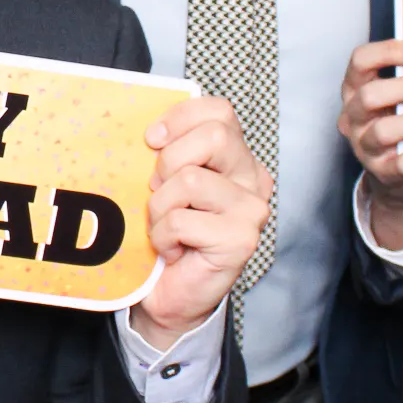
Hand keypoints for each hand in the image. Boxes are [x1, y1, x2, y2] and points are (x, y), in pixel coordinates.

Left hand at [131, 96, 271, 344]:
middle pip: (213, 135)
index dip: (179, 118)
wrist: (170, 292)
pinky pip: (182, 220)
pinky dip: (162, 236)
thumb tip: (148, 129)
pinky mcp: (241, 239)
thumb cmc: (166, 231)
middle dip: (169, 161)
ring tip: (164, 227)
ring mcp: (252, 209)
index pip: (218, 111)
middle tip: (158, 190)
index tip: (152, 140)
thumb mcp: (164, 181)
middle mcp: (253, 178)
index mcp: (237, 157)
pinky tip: (172, 249)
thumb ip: (167, 150)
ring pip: (190, 179)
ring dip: (160, 207)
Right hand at [338, 39, 402, 247]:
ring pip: (384, 131)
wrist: (395, 175)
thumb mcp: (393, 98)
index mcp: (354, 91)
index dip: (389, 52)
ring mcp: (365, 147)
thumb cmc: (397, 124)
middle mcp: (353, 118)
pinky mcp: (384, 172)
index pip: (360, 61)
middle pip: (369, 96)